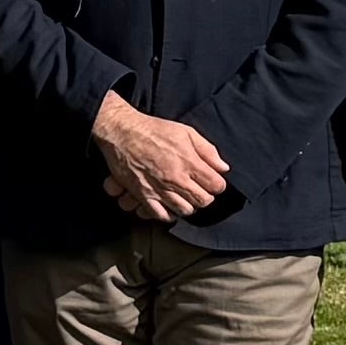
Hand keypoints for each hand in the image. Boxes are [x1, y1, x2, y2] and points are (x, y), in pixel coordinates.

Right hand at [91, 93, 231, 225]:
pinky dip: (168, 214)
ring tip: (184, 196)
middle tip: (199, 189)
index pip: (216, 186)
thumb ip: (207, 150)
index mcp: (189, 162)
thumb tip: (223, 167)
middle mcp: (176, 179)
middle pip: (203, 201)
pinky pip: (161, 215)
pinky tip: (169, 205)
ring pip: (185, 210)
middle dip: (204, 196)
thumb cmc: (153, 130)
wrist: (122, 132)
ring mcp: (159, 189)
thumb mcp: (186, 132)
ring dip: (188, 205)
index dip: (217, 184)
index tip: (212, 181)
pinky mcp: (144, 195)